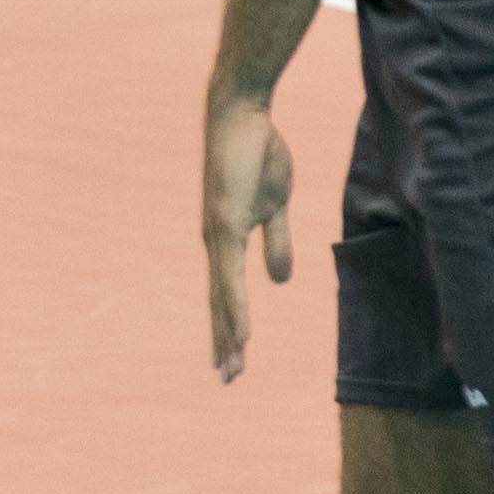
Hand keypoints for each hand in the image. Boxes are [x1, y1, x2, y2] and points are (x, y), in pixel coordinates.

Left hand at [202, 89, 294, 380]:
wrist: (242, 114)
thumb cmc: (257, 153)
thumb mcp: (275, 205)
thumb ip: (276, 241)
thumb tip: (279, 281)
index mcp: (226, 238)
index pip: (225, 292)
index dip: (228, 325)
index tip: (232, 360)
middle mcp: (214, 240)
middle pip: (218, 301)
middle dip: (222, 341)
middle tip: (226, 379)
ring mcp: (216, 232)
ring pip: (221, 295)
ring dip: (226, 333)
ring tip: (231, 368)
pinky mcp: (225, 220)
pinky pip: (230, 271)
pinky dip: (235, 304)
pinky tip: (241, 329)